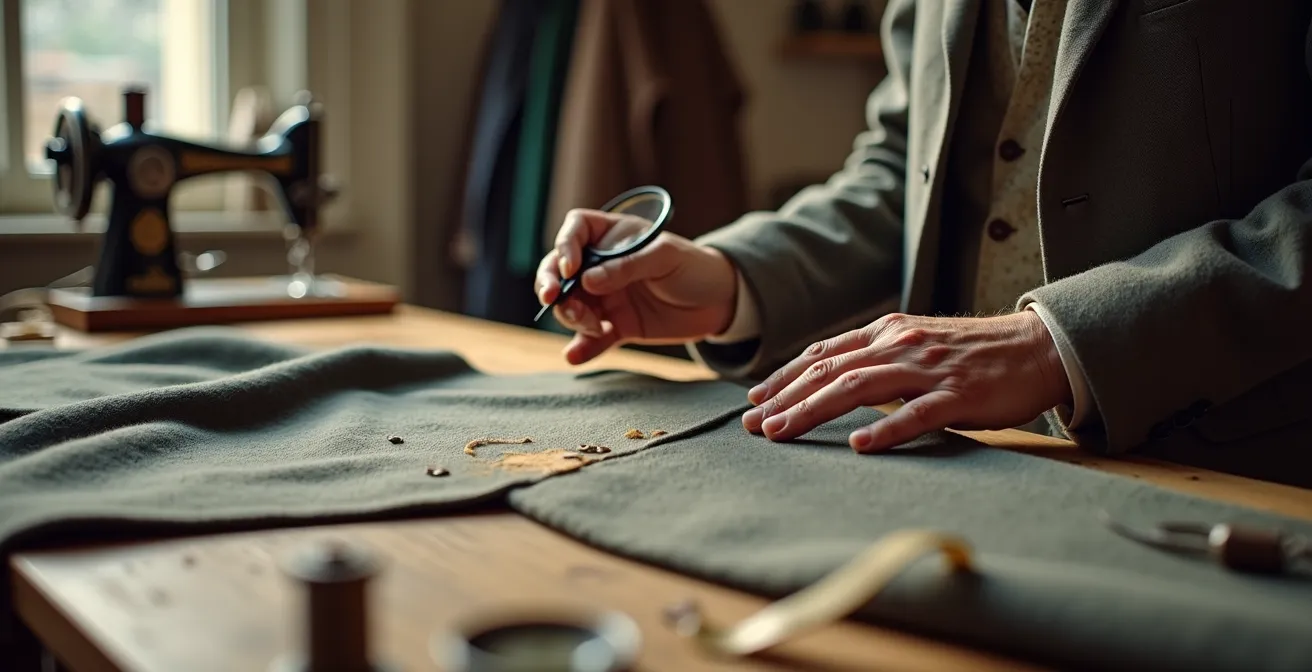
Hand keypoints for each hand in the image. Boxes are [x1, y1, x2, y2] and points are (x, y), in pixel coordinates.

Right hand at [535, 208, 738, 364]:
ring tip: (597, 327)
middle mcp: (601, 266)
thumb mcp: (665, 257)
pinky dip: (581, 347)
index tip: (570, 268)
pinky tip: (575, 355)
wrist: (719, 302)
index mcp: (612, 237)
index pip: (575, 231)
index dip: (564, 246)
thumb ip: (627, 266)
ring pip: (571, 306)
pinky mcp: (616, 327)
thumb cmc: (693, 266)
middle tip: (553, 300)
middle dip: (551, 285)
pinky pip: (591, 338)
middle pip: (559, 271)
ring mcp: (606, 298)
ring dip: (572, 317)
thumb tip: (587, 280)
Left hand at [741, 311, 1072, 451]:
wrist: (1037, 347)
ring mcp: (928, 369)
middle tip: (754, 425)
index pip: (823, 354)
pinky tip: (858, 444)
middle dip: (785, 397)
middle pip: (829, 370)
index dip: (785, 377)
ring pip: (857, 387)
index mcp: (887, 332)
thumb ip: (876, 357)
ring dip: (813, 410)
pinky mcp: (958, 394)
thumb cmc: (973, 354)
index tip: (755, 400)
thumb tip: (829, 378)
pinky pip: (916, 413)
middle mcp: (900, 344)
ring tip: (782, 431)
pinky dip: (885, 428)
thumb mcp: (916, 343)